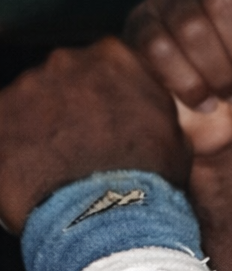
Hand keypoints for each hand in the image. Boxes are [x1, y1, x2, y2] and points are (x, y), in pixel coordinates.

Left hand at [0, 38, 188, 233]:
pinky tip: (29, 171)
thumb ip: (153, 108)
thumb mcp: (174, 133)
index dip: (103, 94)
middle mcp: (67, 61)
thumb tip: (147, 114)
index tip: (104, 118)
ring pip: (30, 100)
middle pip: (63, 77)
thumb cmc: (146, 177)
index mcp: (114, 57)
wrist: (106, 213)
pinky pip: (4, 125)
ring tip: (52, 162)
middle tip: (77, 143)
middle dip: (67, 105)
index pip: (104, 64)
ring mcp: (27, 85)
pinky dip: (12, 145)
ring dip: (37, 124)